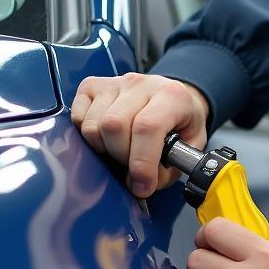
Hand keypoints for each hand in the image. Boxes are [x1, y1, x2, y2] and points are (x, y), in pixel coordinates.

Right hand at [70, 73, 209, 197]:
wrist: (174, 98)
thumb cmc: (181, 122)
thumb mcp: (190, 146)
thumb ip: (169, 168)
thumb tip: (140, 185)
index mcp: (171, 95)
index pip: (148, 127)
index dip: (142, 163)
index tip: (143, 186)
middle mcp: (141, 84)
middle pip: (114, 125)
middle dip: (121, 157)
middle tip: (133, 166)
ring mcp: (114, 83)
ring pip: (93, 125)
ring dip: (104, 149)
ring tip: (122, 151)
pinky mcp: (92, 86)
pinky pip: (78, 118)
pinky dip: (88, 137)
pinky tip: (106, 138)